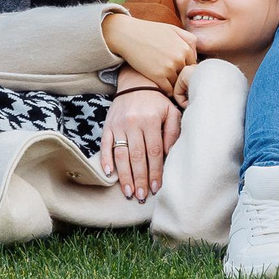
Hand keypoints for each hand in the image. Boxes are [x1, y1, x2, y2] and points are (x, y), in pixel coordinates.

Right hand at [101, 13, 198, 99]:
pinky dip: (166, 89)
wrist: (128, 35)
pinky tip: (160, 84)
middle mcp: (180, 59)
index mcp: (185, 48)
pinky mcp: (158, 76)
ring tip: (166, 82)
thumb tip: (196, 54)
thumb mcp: (173, 29)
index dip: (186, 70)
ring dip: (173, 85)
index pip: (194, 66)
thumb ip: (188, 39)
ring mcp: (169, 68)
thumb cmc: (149, 31)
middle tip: (174, 79)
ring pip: (178, 84)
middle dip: (181, 78)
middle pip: (186, 76)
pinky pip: (168, 90)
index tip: (179, 71)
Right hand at [101, 86, 183, 202]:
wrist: (136, 82)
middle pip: (137, 157)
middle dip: (140, 179)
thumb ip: (173, 133)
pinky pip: (105, 145)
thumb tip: (168, 155)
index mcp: (151, 120)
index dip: (155, 171)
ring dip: (124, 176)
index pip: (154, 152)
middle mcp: (133, 123)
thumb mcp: (171, 112)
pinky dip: (106, 160)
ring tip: (129, 192)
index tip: (157, 188)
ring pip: (121, 155)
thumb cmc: (157, 101)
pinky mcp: (107, 125)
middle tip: (142, 196)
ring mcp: (118, 125)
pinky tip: (109, 175)